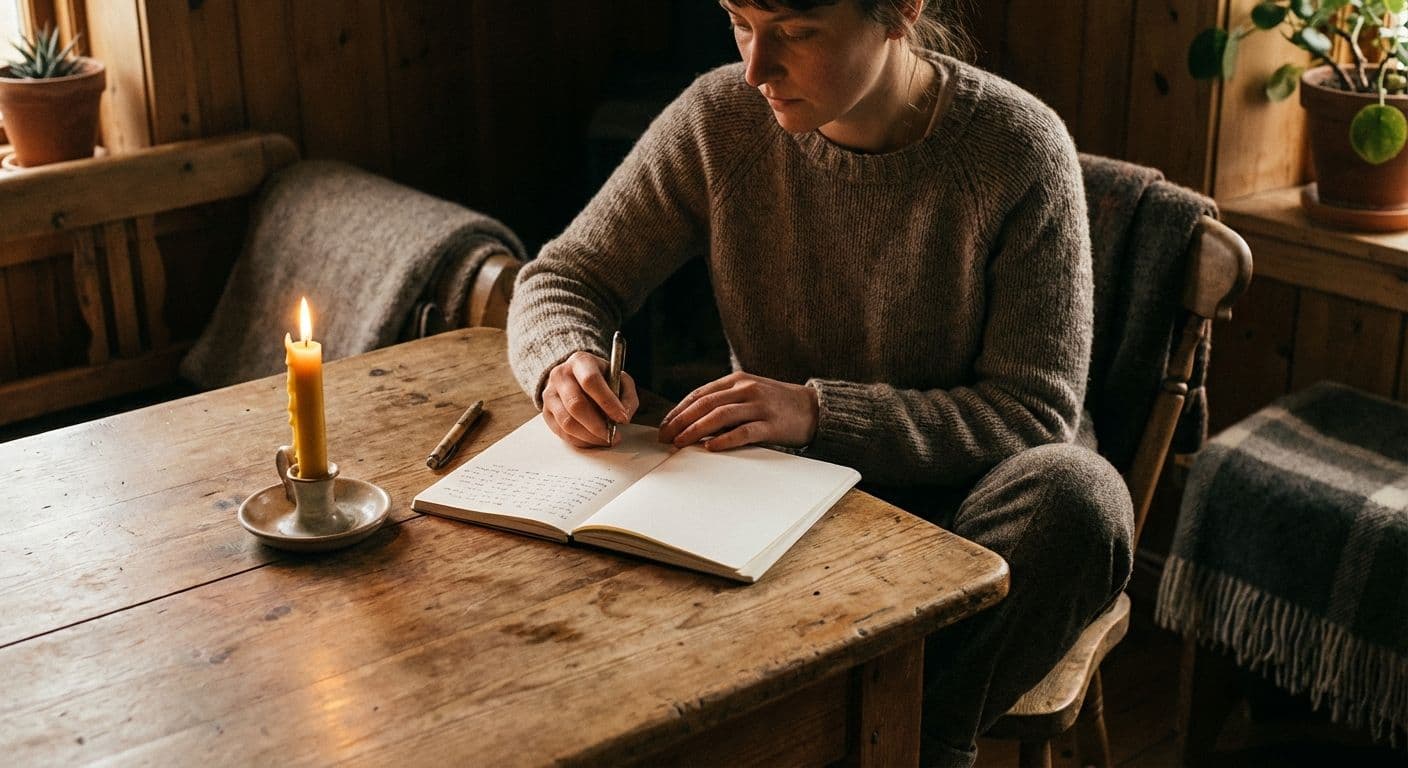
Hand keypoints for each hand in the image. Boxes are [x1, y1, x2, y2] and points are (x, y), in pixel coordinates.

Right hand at [541, 351, 638, 447]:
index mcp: (580, 361)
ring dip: (590, 436)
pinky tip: (593, 439)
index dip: (608, 402)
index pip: (590, 381)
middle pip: (576, 404)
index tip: (622, 418)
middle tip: (614, 435)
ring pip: (567, 422)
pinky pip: (562, 432)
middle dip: (598, 425)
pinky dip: (581, 440)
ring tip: (605, 439)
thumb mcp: (619, 379)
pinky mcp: (546, 412)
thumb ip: (627, 396)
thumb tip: (624, 416)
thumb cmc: (601, 379)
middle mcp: (561, 375)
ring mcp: (550, 394)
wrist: (576, 377)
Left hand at [658, 372, 817, 450]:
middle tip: (666, 437)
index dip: (678, 410)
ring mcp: (760, 406)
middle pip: (706, 404)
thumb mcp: (749, 393)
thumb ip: (725, 401)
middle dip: (681, 421)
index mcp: (737, 380)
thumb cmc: (776, 404)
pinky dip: (725, 440)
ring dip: (696, 430)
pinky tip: (710, 447)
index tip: (664, 426)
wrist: (813, 408)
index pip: (700, 394)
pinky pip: (744, 432)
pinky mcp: (772, 424)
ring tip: (680, 442)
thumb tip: (691, 421)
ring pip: (720, 416)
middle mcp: (746, 389)